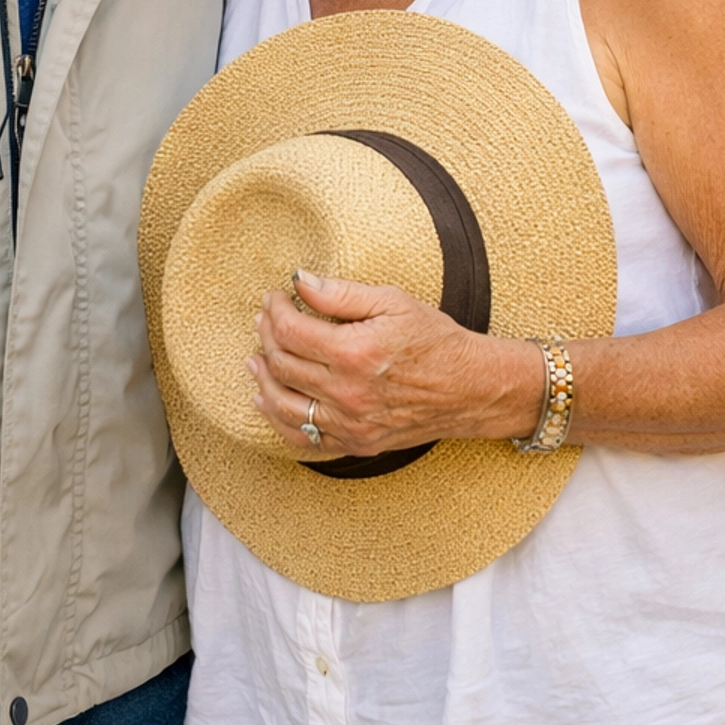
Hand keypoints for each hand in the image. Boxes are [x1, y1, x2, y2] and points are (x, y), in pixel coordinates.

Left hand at [247, 273, 540, 457]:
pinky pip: (304, 438)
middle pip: (282, 364)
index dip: (274, 310)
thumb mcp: (392, 302)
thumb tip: (298, 281)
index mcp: (354, 353)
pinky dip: (278, 420)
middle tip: (265, 320)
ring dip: (262, 379)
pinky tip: (267, 402)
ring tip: (254, 359)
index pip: (290, 331)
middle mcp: (347, 393)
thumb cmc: (435, 340)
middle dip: (266, 337)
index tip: (274, 297)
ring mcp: (350, 424)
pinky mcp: (356, 443)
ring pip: (283, 404)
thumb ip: (340, 294)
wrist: (470, 389)